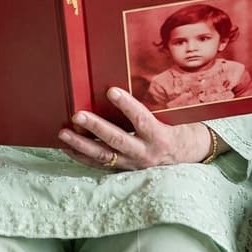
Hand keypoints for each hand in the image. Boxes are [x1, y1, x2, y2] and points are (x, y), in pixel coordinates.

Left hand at [57, 86, 212, 170]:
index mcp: (160, 137)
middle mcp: (146, 154)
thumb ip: (154, 105)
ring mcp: (133, 164)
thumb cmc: (179, 128)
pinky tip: (67, 147)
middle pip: (117, 141)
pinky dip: (82, 156)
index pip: (141, 120)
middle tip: (77, 115)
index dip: (127, 106)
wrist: (187, 156)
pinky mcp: (125, 170)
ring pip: (104, 156)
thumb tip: (131, 81)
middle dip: (96, 128)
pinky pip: (100, 165)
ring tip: (63, 133)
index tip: (111, 90)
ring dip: (82, 144)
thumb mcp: (172, 116)